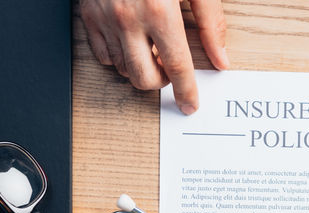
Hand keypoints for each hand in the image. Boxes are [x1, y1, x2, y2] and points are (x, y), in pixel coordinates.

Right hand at [81, 0, 228, 110]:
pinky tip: (131, 41)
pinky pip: (102, 55)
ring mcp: (103, 18)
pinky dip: (119, 56)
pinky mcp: (87, 14)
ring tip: (152, 48)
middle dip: (162, 81)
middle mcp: (128, 18)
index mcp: (159, 11)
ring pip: (123, 69)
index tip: (190, 105)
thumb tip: (221, 58)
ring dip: (141, 67)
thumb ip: (210, 22)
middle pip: (145, 78)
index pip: (177, 66)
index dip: (186, 91)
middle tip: (171, 67)